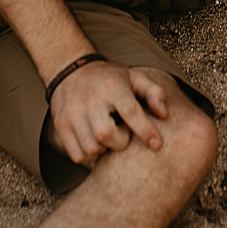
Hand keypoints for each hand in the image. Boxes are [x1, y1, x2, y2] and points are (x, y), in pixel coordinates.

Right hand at [49, 60, 171, 166]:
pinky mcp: (61, 125)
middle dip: (120, 142)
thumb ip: (154, 93)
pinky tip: (96, 144)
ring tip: (109, 138)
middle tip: (123, 134)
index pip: (130, 111)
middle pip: (106, 134)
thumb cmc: (109, 79)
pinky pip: (77, 155)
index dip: (145, 131)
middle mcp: (89, 99)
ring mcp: (72, 113)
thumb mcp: (134, 77)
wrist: (71, 71)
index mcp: (112, 86)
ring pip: (91, 148)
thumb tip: (165, 115)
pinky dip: (90, 156)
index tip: (157, 144)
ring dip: (104, 150)